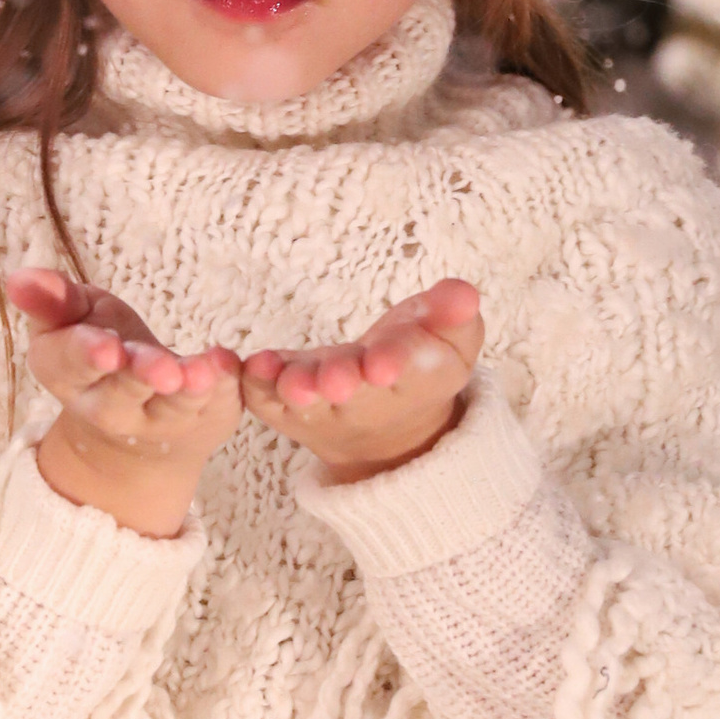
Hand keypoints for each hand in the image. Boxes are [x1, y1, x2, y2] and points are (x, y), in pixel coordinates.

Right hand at [8, 269, 241, 537]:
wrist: (137, 427)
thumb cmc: (99, 350)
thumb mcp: (73, 320)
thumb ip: (53, 300)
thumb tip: (19, 277)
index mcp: (68, 374)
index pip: (70, 365)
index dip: (87, 355)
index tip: (107, 348)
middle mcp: (110, 406)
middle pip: (123, 393)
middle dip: (140, 377)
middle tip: (162, 370)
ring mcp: (159, 420)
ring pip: (172, 407)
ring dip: (189, 389)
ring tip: (202, 372)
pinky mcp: (203, 419)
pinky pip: (216, 405)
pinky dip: (227, 385)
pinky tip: (229, 364)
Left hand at [240, 280, 482, 485]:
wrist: (386, 424)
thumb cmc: (419, 361)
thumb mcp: (451, 337)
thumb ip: (455, 315)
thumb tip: (465, 294)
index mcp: (414, 382)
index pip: (409, 371)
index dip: (396, 364)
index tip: (383, 364)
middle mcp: (365, 402)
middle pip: (354, 394)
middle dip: (342, 383)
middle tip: (335, 379)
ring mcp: (321, 408)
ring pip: (308, 402)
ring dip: (299, 389)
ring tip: (293, 382)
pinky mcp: (284, 406)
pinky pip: (267, 399)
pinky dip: (259, 385)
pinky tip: (254, 364)